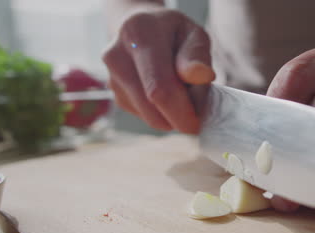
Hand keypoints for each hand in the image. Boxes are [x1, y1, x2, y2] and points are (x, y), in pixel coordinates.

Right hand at [103, 3, 214, 132]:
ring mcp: (112, 77)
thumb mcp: (193, 34)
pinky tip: (167, 96)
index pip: (159, 86)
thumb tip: (202, 75)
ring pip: (147, 115)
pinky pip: (143, 115)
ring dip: (170, 116)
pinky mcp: (115, 95)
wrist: (144, 28)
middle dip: (177, 117)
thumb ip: (198, 55)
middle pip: (150, 104)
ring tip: (183, 95)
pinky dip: (160, 113)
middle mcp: (117, 55)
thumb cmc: (174, 33)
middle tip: (197, 115)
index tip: (198, 122)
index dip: (181, 110)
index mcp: (138, 34)